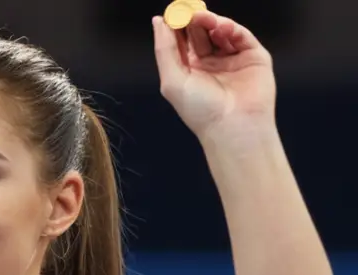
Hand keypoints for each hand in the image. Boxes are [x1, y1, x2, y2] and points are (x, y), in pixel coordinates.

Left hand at [152, 12, 276, 142]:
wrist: (233, 127)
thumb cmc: (200, 110)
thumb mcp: (172, 79)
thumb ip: (164, 49)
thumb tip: (158, 22)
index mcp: (189, 69)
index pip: (181, 39)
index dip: (176, 24)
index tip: (172, 12)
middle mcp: (210, 62)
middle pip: (200, 31)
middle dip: (193, 19)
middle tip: (188, 11)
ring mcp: (232, 59)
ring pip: (220, 30)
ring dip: (211, 21)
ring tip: (203, 18)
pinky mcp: (253, 57)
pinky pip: (241, 35)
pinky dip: (231, 28)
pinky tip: (221, 27)